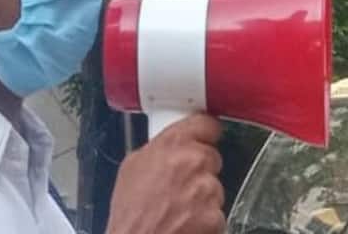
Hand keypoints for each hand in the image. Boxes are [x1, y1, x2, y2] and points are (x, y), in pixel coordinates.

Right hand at [107, 115, 224, 233]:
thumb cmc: (130, 213)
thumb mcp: (132, 167)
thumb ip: (158, 149)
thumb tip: (170, 147)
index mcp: (173, 144)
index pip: (207, 124)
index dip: (204, 134)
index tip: (203, 138)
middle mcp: (194, 162)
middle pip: (212, 157)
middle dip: (200, 171)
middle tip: (180, 186)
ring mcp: (208, 189)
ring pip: (215, 187)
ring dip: (203, 197)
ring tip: (178, 210)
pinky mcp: (215, 216)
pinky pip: (216, 212)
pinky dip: (205, 219)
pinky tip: (186, 224)